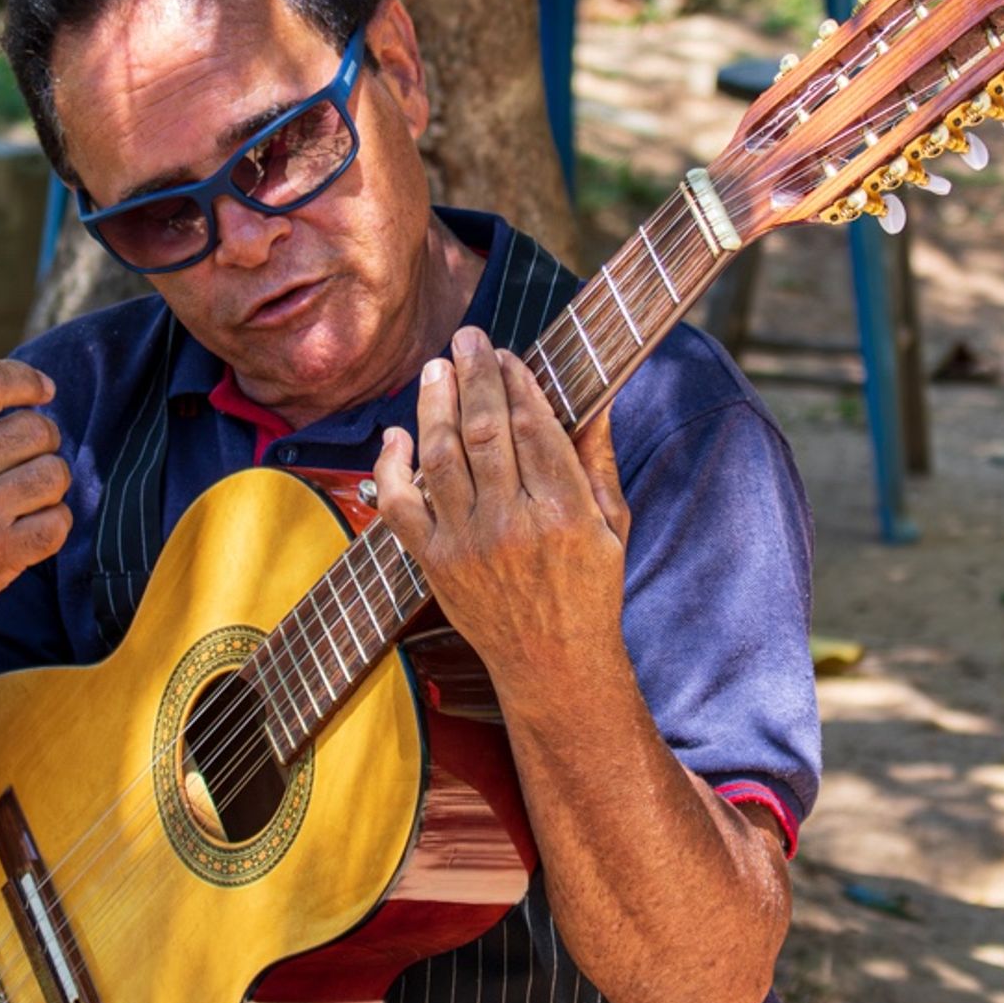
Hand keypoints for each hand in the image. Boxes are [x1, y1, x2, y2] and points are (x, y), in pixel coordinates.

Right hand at [0, 326, 72, 646]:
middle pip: (37, 428)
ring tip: (23, 493)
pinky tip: (29, 525)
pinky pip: (60, 521)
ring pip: (55, 473)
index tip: (43, 391)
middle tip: (23, 458)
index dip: (28, 380)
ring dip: (49, 483)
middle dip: (42, 441)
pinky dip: (53, 523)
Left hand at [373, 325, 629, 711]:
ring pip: (440, 456)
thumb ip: (596, 458)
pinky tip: (397, 435)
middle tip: (467, 338)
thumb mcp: (612, 524)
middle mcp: (513, 525)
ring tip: (435, 370)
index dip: (517, 382)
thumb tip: (597, 396)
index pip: (534, 427)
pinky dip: (391, 467)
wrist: (552, 664)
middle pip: (485, 430)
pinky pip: (399, 506)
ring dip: (434, 404)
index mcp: (565, 513)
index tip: (507, 355)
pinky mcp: (434, 563)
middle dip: (474, 375)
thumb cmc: (589, 590)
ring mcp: (467, 545)